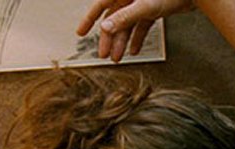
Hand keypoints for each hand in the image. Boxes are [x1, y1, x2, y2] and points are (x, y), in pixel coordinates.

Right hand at [76, 0, 194, 61]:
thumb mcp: (144, 7)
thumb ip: (124, 17)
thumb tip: (105, 28)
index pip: (100, 7)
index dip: (89, 20)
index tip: (81, 33)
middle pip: (114, 21)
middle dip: (109, 39)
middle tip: (104, 55)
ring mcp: (141, 5)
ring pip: (128, 26)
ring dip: (123, 42)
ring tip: (118, 58)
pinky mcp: (153, 11)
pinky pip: (141, 27)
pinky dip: (137, 39)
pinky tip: (134, 51)